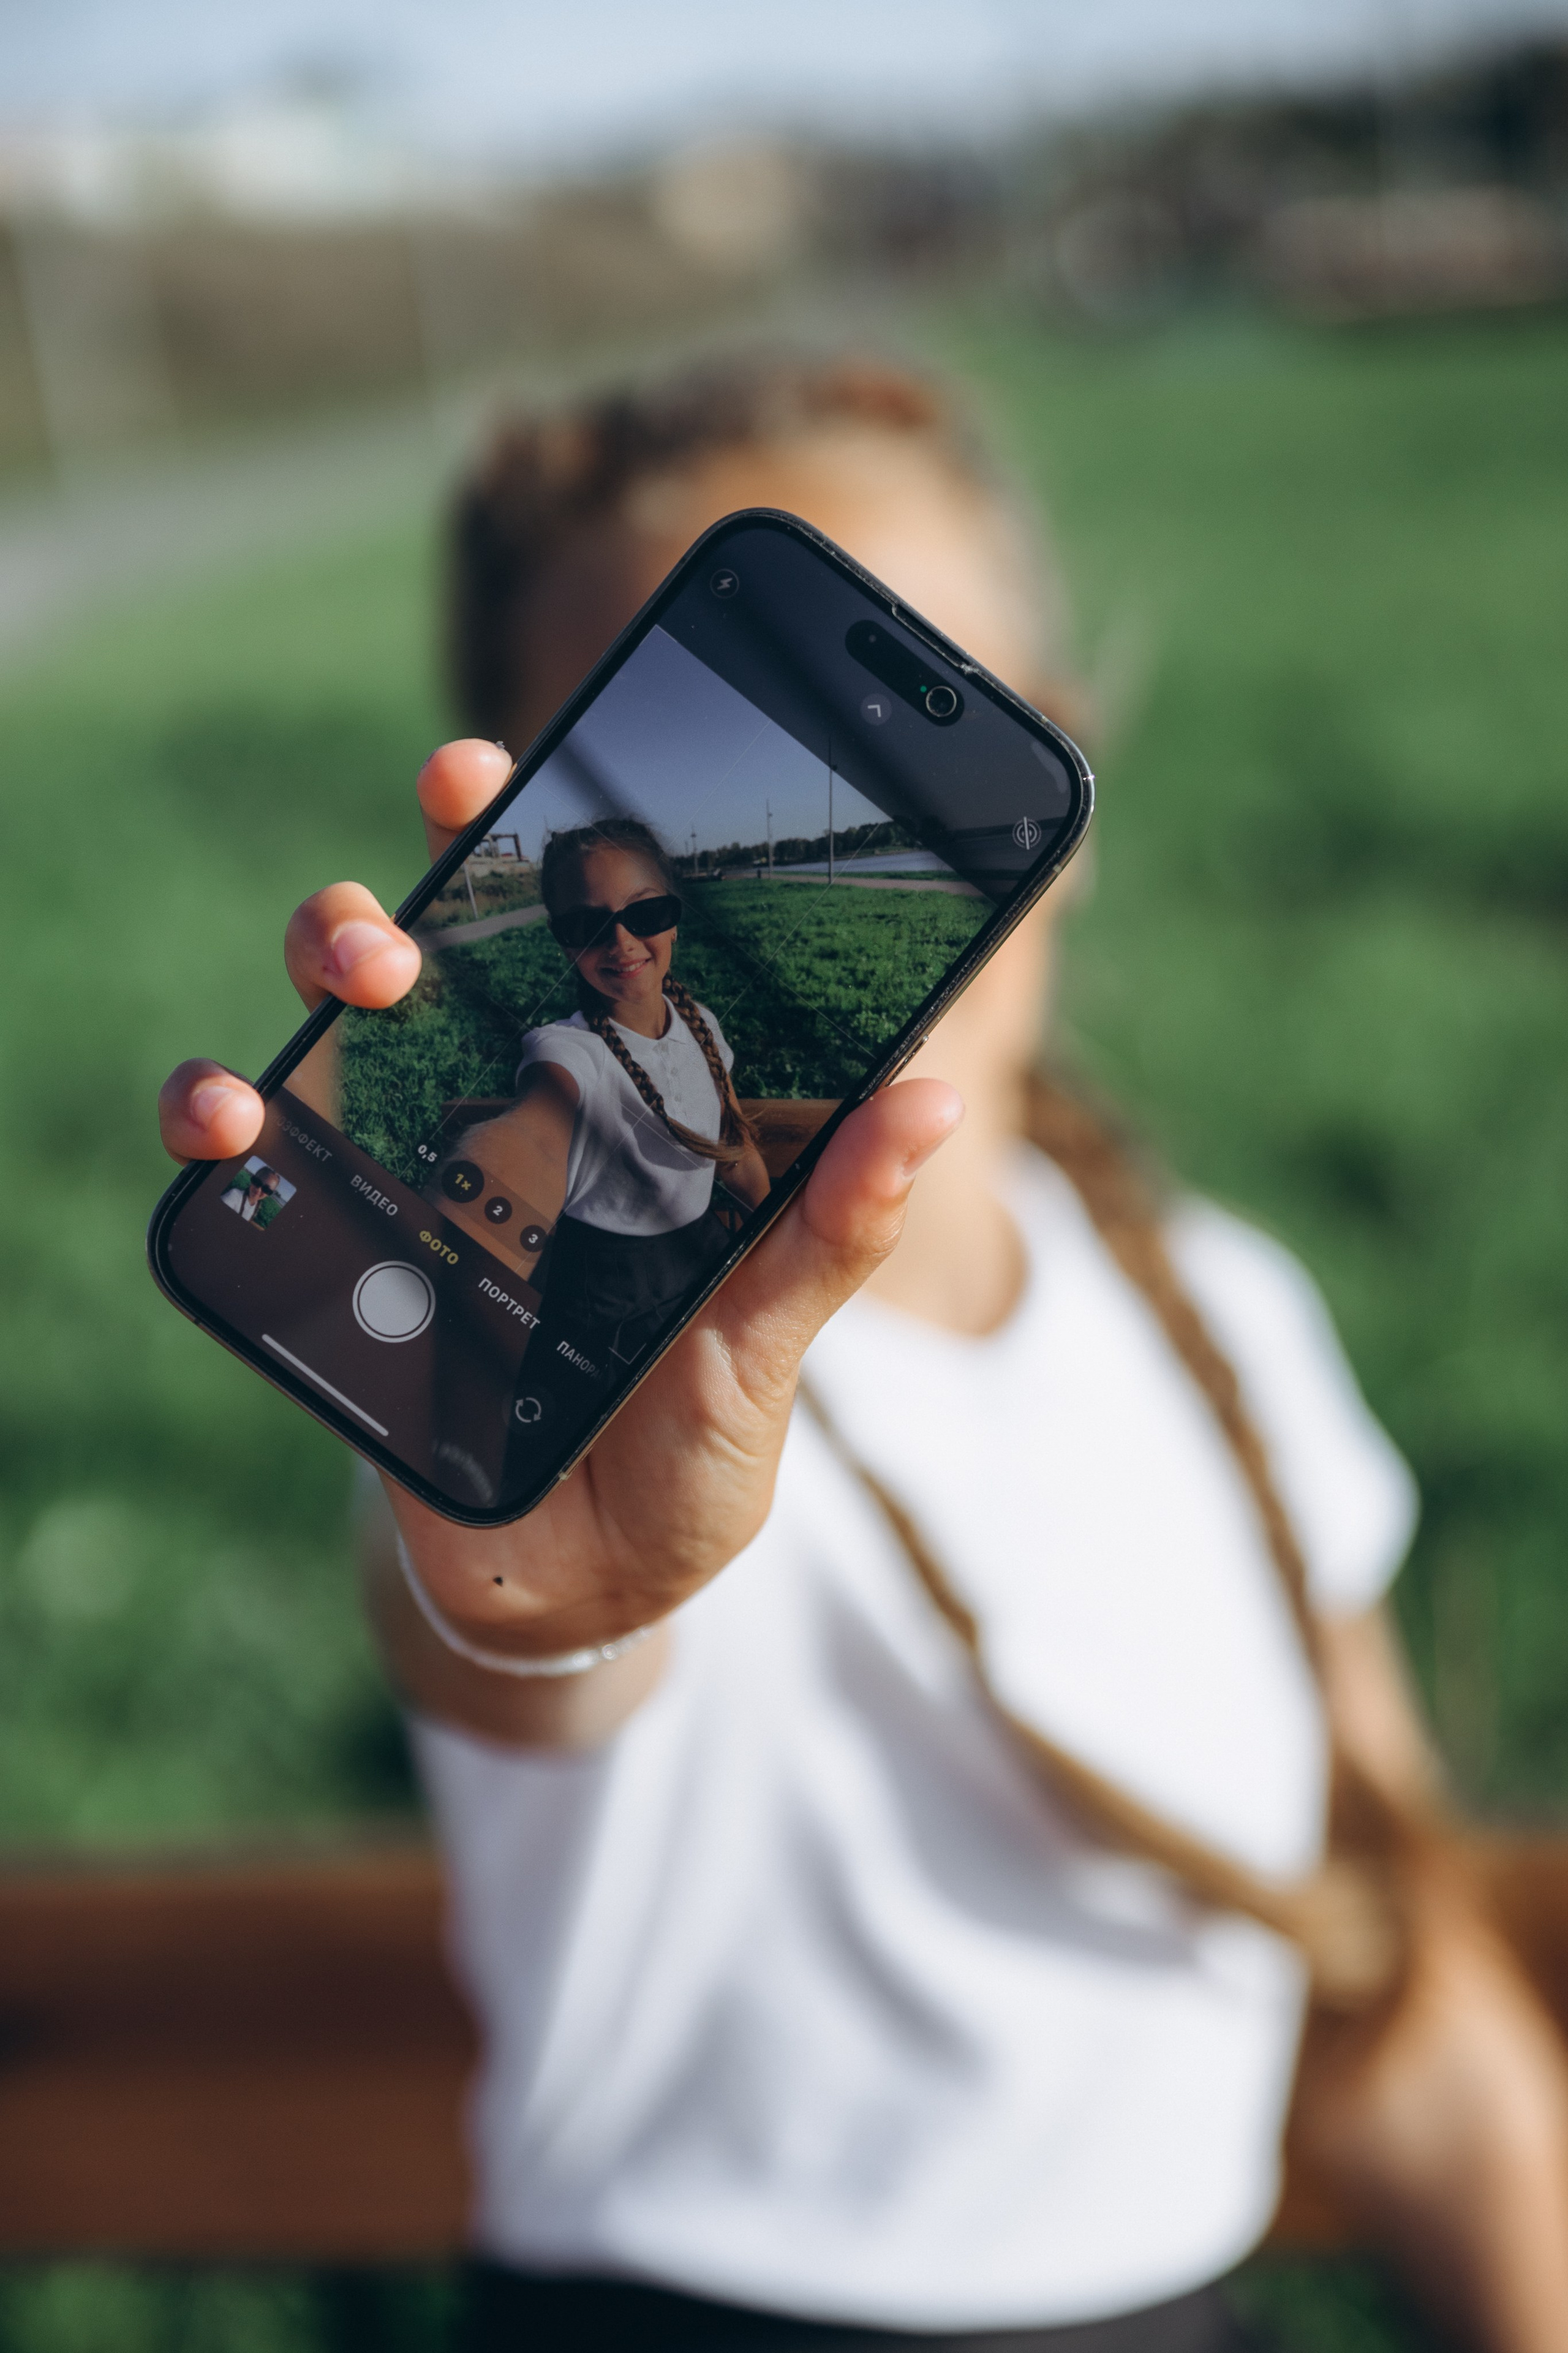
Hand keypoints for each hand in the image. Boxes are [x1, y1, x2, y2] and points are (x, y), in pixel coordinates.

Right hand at [158, 739, 961, 1671]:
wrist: (582, 1586)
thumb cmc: (685, 1449)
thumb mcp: (765, 1339)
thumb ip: (830, 1227)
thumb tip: (936, 1097)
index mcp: (616, 1117)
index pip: (572, 955)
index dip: (532, 850)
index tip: (506, 765)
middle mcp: (502, 1121)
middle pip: (437, 958)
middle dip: (416, 887)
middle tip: (431, 892)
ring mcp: (408, 1182)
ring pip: (341, 1027)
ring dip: (330, 965)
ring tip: (359, 972)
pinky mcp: (337, 1264)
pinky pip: (258, 1169)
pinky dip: (225, 1115)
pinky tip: (228, 1107)